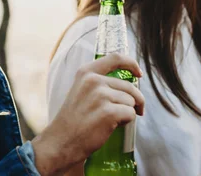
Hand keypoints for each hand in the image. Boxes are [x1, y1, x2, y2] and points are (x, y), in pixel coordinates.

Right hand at [33, 53, 144, 175]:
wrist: (62, 140)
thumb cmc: (73, 119)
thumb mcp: (81, 91)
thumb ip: (98, 82)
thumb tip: (127, 84)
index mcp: (86, 72)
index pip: (116, 58)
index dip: (132, 64)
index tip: (138, 74)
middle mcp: (93, 80)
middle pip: (129, 86)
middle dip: (136, 100)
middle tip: (134, 110)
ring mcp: (101, 96)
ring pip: (131, 101)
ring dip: (127, 112)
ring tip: (111, 120)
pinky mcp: (109, 112)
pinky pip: (131, 113)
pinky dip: (126, 121)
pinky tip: (112, 125)